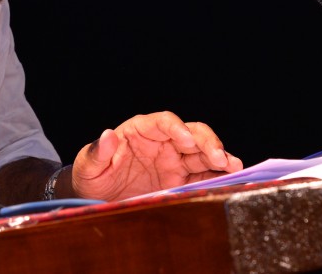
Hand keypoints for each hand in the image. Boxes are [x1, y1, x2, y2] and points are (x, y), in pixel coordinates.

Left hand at [68, 111, 242, 200]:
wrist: (98, 199)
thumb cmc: (91, 177)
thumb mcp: (87, 166)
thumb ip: (97, 152)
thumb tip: (107, 135)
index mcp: (140, 131)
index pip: (163, 121)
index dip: (176, 127)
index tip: (184, 140)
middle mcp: (162, 142)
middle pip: (191, 133)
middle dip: (206, 142)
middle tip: (219, 158)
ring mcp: (174, 161)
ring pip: (203, 152)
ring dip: (220, 157)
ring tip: (234, 167)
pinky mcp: (182, 180)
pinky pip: (204, 175)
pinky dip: (219, 176)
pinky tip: (231, 179)